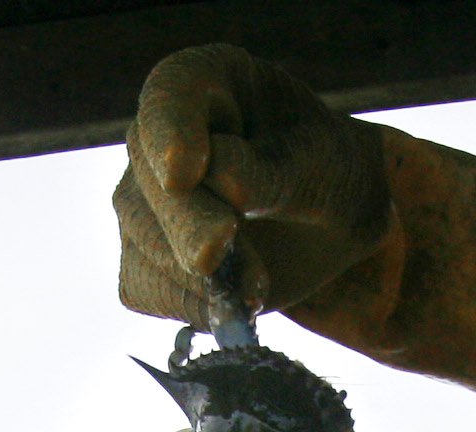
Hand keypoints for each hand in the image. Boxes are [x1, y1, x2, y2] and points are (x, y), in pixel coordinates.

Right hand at [115, 45, 391, 322]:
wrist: (334, 226)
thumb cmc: (330, 175)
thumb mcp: (322, 167)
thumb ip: (271, 172)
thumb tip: (217, 179)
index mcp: (205, 82)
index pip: (170, 94)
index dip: (169, 132)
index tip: (184, 173)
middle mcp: (159, 136)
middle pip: (146, 179)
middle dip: (184, 224)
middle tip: (216, 256)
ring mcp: (143, 197)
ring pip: (141, 240)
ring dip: (197, 276)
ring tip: (258, 282)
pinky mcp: (145, 256)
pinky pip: (144, 288)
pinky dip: (189, 304)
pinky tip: (235, 300)